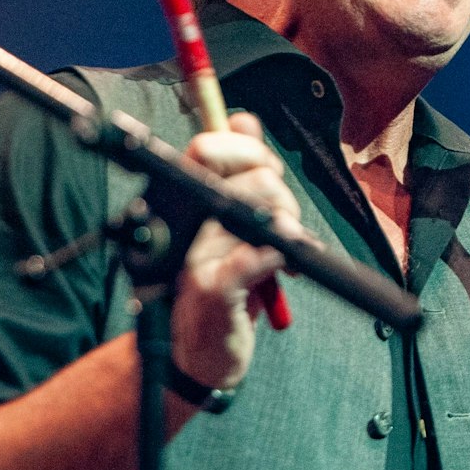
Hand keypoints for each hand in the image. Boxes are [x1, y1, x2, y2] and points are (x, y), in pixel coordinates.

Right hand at [169, 112, 299, 390]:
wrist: (200, 349)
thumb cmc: (218, 278)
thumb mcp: (229, 219)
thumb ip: (239, 171)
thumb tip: (243, 119)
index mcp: (186, 199)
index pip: (210, 145)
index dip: (248, 148)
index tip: (265, 168)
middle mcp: (184, 221)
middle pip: (249, 175)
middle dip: (278, 192)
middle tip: (281, 219)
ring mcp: (193, 256)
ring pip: (256, 211)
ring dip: (285, 227)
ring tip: (284, 250)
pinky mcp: (211, 292)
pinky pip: (248, 259)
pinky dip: (271, 256)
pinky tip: (281, 265)